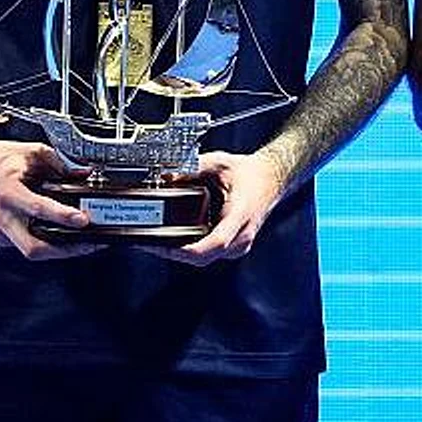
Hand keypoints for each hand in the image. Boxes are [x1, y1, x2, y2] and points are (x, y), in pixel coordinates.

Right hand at [0, 134, 101, 259]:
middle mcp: (2, 215)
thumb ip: (60, 164)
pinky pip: (27, 246)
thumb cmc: (3, 159)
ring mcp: (0, 230)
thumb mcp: (34, 152)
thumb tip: (85, 174)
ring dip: (59, 251)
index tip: (83, 220)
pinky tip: (65, 238)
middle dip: (64, 250)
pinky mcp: (2, 237)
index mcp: (8, 191)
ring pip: (31, 252)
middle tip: (89, 243)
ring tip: (84, 243)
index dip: (62, 216)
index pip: (38, 208)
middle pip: (33, 247)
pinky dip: (48, 244)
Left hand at [152, 150, 283, 266]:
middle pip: (203, 256)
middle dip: (174, 253)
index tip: (166, 246)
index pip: (214, 243)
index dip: (188, 250)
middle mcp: (241, 236)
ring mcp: (239, 245)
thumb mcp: (220, 163)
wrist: (271, 179)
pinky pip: (208, 254)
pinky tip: (175, 240)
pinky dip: (190, 250)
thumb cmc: (249, 173)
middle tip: (150, 244)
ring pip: (204, 258)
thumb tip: (166, 175)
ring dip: (180, 253)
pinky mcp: (234, 247)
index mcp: (240, 215)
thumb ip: (193, 167)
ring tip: (157, 242)